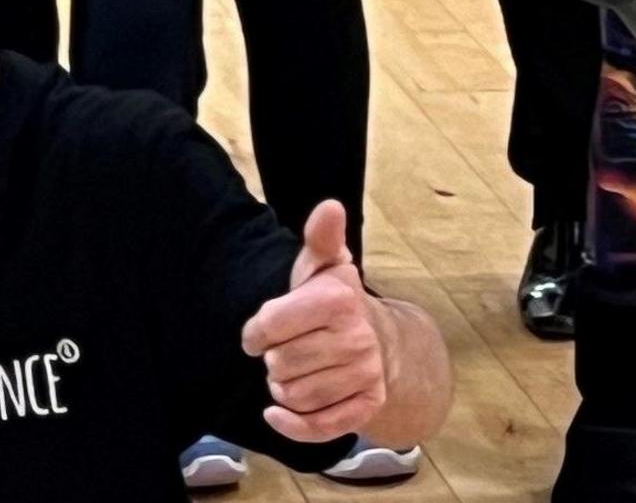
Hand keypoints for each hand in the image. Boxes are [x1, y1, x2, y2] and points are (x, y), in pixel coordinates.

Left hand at [243, 201, 390, 442]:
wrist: (380, 341)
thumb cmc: (335, 302)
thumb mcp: (323, 266)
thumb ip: (320, 238)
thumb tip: (330, 206)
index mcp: (339, 301)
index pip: (268, 327)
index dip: (255, 332)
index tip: (260, 331)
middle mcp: (357, 340)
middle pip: (279, 365)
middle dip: (274, 359)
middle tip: (287, 349)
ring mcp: (365, 375)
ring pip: (294, 395)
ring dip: (283, 387)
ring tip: (294, 370)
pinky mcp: (367, 406)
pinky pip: (318, 427)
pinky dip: (292, 424)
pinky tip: (277, 413)